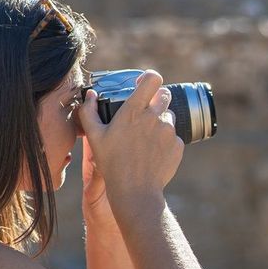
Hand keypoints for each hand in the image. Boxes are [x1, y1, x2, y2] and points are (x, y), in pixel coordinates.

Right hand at [74, 70, 183, 217]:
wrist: (135, 191)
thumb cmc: (112, 164)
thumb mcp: (94, 137)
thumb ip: (88, 112)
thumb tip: (90, 95)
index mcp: (134, 111)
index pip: (153, 79)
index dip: (149, 77)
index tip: (143, 84)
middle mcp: (154, 117)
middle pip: (165, 94)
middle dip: (156, 99)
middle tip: (145, 113)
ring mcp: (168, 131)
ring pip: (169, 117)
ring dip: (160, 122)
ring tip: (145, 139)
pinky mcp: (178, 145)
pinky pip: (174, 136)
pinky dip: (165, 141)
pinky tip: (153, 153)